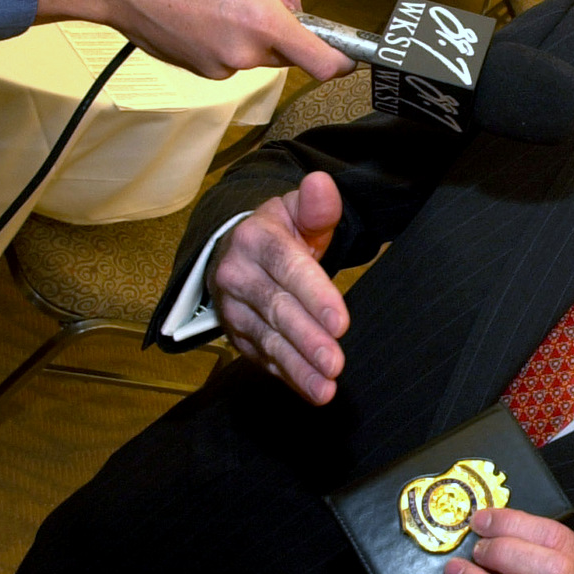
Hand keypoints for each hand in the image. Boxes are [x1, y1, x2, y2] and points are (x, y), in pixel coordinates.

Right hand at [35, 0, 355, 80]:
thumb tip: (295, 3)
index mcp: (262, 21)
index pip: (321, 62)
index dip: (340, 61)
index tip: (347, 57)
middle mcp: (243, 52)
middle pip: (285, 51)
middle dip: (279, 25)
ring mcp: (219, 66)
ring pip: (255, 52)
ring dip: (247, 29)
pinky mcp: (199, 70)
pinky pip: (228, 55)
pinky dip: (223, 36)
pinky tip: (197, 9)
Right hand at [207, 172, 348, 403]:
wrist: (233, 252)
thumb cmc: (277, 233)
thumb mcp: (296, 212)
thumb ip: (316, 206)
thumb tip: (321, 184)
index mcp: (255, 239)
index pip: (287, 268)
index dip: (314, 296)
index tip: (340, 322)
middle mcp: (237, 274)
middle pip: (276, 309)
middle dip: (307, 339)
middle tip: (334, 363)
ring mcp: (232, 308)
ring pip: (268, 339)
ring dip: (297, 367)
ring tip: (325, 388)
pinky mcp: (235, 334)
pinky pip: (262, 357)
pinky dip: (287, 375)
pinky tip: (311, 389)